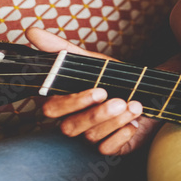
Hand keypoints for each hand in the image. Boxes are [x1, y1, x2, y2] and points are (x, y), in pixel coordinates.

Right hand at [26, 26, 158, 154]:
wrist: (149, 91)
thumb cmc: (115, 78)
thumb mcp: (91, 61)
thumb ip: (61, 50)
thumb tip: (31, 31)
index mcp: (65, 103)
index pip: (53, 108)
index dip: (73, 102)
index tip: (99, 89)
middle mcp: (74, 122)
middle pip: (69, 128)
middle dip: (96, 114)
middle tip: (118, 100)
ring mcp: (91, 137)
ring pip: (91, 137)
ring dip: (115, 120)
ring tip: (134, 105)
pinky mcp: (110, 147)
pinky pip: (107, 149)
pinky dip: (122, 135)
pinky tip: (134, 123)